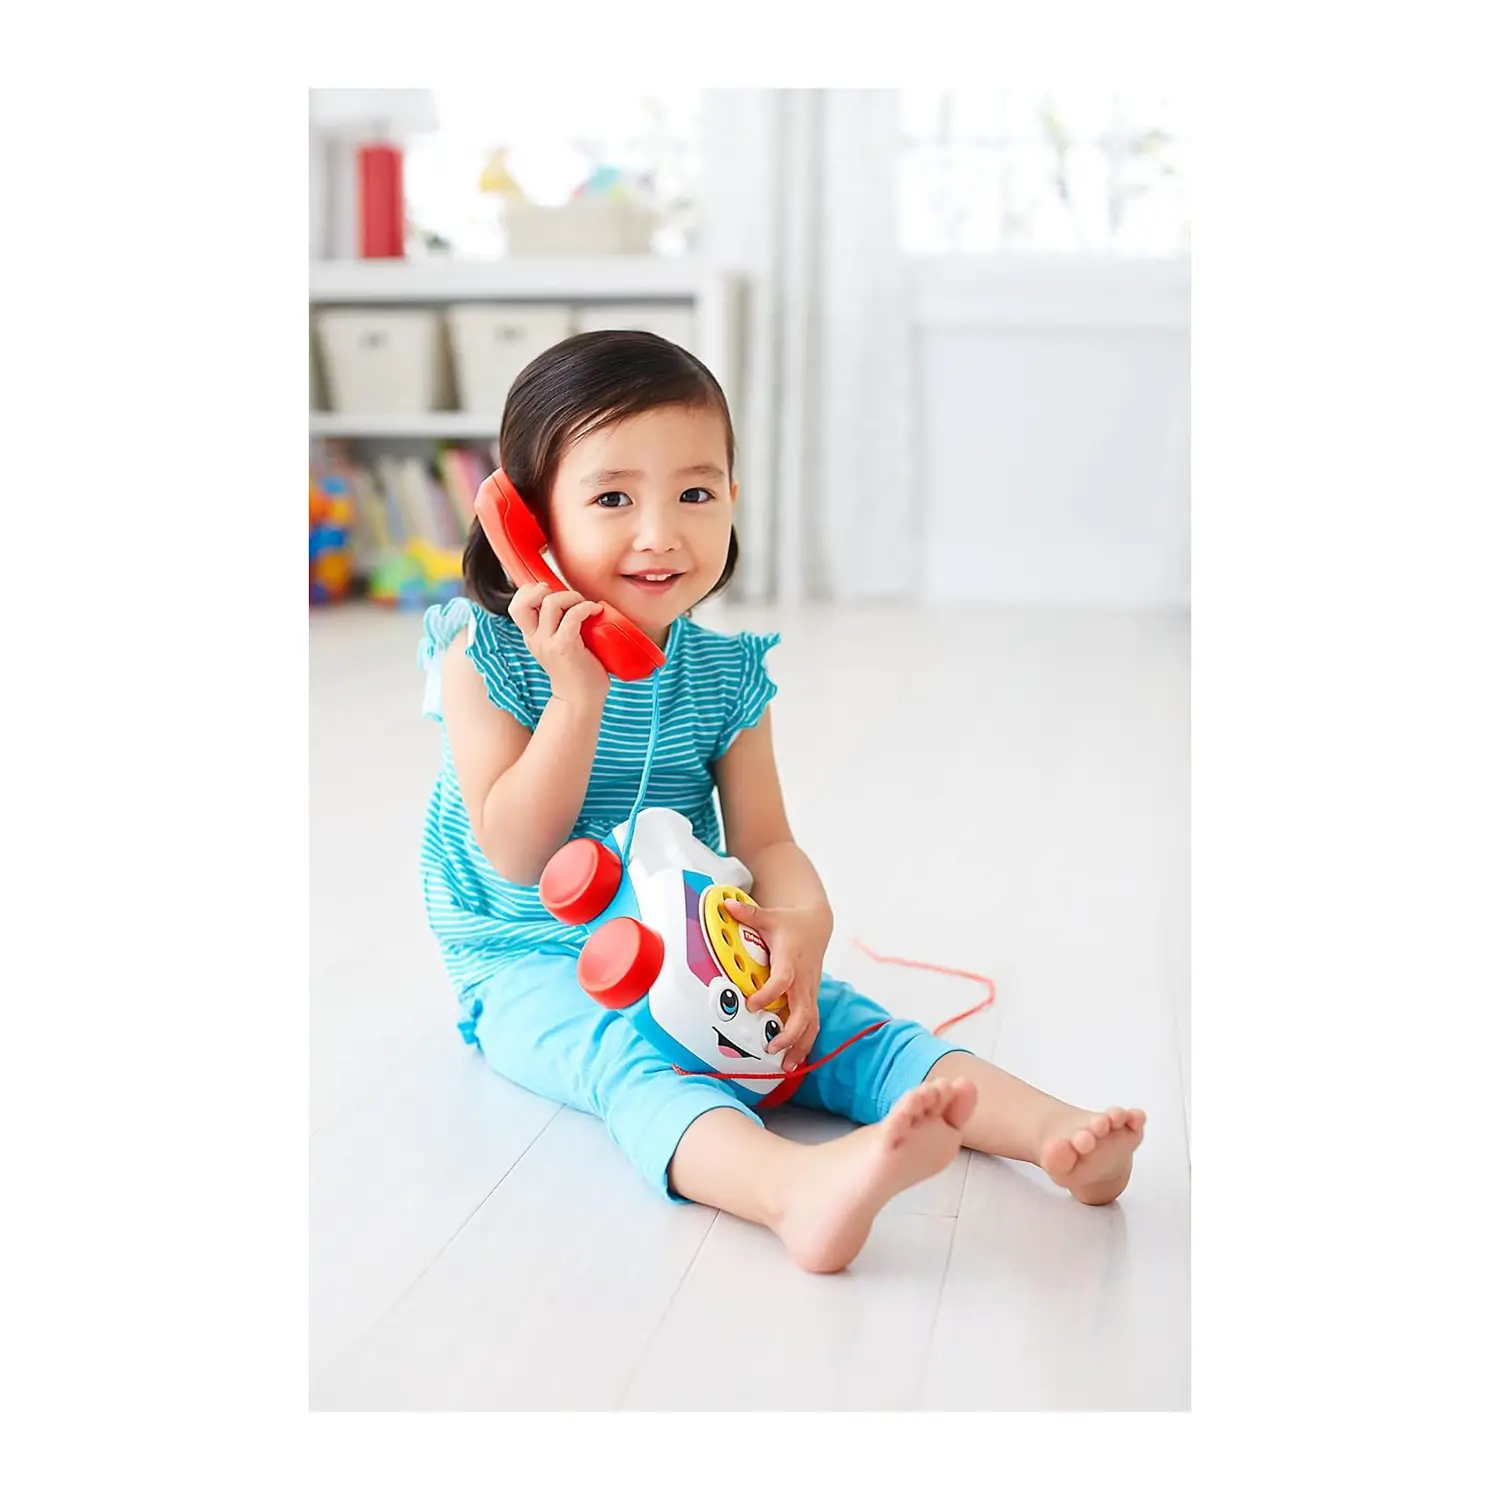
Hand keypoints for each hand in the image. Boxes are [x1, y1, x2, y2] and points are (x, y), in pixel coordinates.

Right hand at [508, 582, 608, 706]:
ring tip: (585, 605)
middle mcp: (535, 638)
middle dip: (544, 589)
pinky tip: (596, 610)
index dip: (530, 591)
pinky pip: (572, 617)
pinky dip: (586, 607)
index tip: (551, 592)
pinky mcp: (565, 648)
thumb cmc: (576, 670)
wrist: (579, 700)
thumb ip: (557, 626)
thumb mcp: (558, 645)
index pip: (516, 605)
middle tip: (565, 597)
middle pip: (522, 602)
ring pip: (551, 603)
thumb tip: (571, 600)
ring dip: (572, 597)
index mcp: (531, 636)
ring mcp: (548, 643)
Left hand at [723, 898, 832, 1071]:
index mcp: (791, 959)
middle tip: (772, 1046)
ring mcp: (809, 991)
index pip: (783, 980)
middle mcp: (803, 979)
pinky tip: (792, 1062)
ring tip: (785, 1067)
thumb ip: (747, 913)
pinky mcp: (811, 999)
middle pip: (804, 1010)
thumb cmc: (789, 924)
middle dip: (791, 1032)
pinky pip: (812, 1025)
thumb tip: (724, 904)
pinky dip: (804, 1044)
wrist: (816, 926)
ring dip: (801, 1046)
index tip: (752, 1005)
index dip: (769, 993)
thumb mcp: (769, 916)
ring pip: (812, 1023)